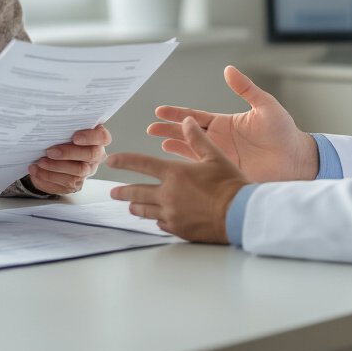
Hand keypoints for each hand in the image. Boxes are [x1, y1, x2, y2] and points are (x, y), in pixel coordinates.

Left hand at [27, 124, 110, 194]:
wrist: (50, 156)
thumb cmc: (60, 138)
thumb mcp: (63, 130)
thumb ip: (64, 127)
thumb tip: (50, 122)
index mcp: (96, 139)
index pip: (102, 137)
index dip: (90, 137)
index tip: (75, 137)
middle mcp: (95, 155)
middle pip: (90, 155)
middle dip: (69, 153)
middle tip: (50, 151)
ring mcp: (87, 171)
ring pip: (78, 172)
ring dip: (56, 167)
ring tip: (40, 162)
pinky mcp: (76, 184)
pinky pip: (65, 184)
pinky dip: (48, 177)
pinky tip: (37, 171)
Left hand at [108, 117, 248, 242]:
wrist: (240, 214)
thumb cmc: (230, 185)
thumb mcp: (215, 156)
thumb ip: (197, 139)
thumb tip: (187, 121)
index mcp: (174, 173)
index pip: (141, 164)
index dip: (123, 161)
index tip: (112, 160)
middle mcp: (168, 194)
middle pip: (137, 192)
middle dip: (123, 191)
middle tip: (113, 191)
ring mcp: (171, 214)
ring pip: (145, 210)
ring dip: (135, 207)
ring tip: (130, 206)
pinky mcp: (178, 229)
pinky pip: (160, 223)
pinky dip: (156, 219)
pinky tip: (156, 219)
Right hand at [147, 66, 316, 181]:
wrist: (297, 159)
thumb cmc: (284, 132)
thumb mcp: (265, 106)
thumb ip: (245, 89)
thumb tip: (229, 69)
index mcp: (226, 123)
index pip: (195, 116)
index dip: (177, 114)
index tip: (160, 111)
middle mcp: (220, 140)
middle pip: (187, 133)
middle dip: (168, 129)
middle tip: (150, 128)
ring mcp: (221, 157)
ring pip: (190, 150)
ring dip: (173, 146)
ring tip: (156, 143)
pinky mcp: (226, 173)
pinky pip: (201, 169)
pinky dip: (186, 166)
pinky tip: (173, 163)